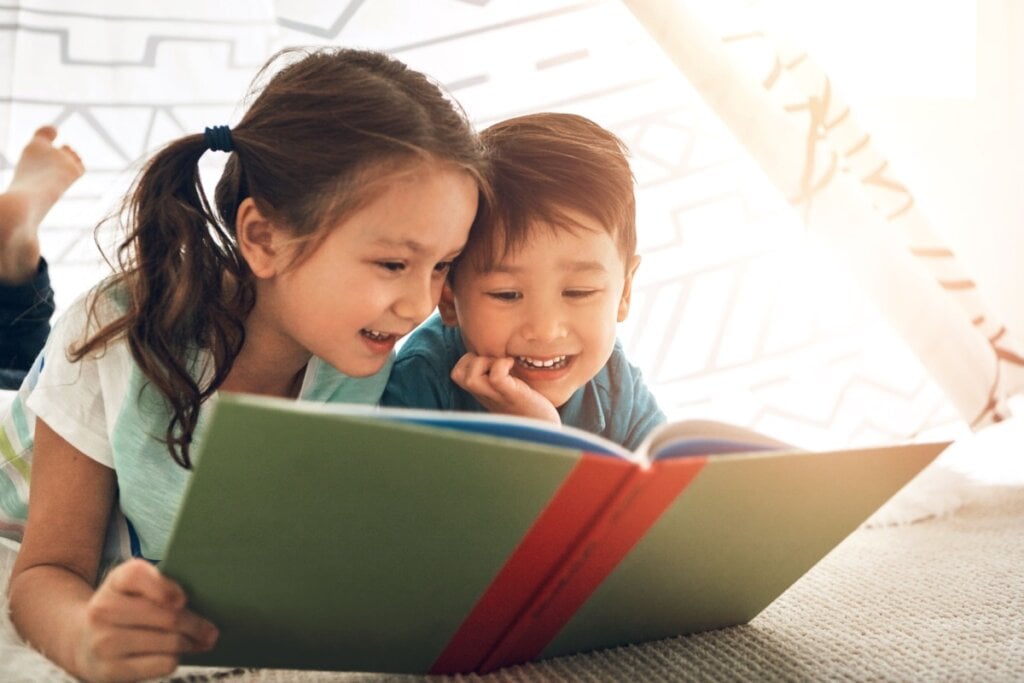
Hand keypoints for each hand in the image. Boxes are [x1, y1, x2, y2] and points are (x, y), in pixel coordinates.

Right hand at [73, 558, 217, 682]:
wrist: (82, 641)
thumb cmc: (127, 609)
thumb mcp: (137, 588)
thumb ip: (166, 588)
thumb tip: (207, 615)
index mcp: (115, 581)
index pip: (138, 575)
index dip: (164, 588)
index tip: (182, 600)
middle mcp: (103, 609)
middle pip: (168, 616)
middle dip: (197, 625)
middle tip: (211, 631)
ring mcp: (104, 642)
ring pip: (170, 642)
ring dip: (191, 643)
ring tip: (197, 642)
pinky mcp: (110, 670)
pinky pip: (162, 664)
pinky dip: (174, 659)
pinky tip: (174, 655)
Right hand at [450, 353, 559, 423]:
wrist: (547, 429)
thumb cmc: (533, 408)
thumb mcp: (511, 389)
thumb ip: (502, 375)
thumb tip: (504, 353)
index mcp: (483, 393)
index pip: (458, 373)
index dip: (470, 360)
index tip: (491, 361)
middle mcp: (485, 396)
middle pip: (457, 375)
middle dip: (473, 359)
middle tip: (495, 361)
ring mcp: (497, 397)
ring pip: (469, 377)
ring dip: (485, 362)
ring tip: (503, 364)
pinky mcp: (512, 396)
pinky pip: (496, 377)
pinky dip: (502, 364)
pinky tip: (513, 365)